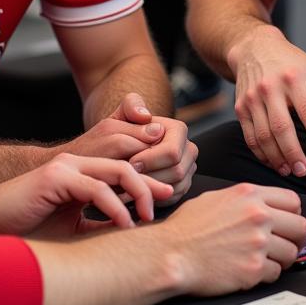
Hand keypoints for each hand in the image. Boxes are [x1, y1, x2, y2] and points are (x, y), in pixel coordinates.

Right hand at [0, 153, 172, 236]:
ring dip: (139, 194)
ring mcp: (68, 166)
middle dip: (152, 182)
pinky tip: (124, 224)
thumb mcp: (73, 225)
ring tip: (147, 218)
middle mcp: (78, 162)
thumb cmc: (26, 227)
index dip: (147, 181)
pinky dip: (116, 207)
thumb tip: (130, 232)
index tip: (164, 202)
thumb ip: (99, 221)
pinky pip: (97, 188)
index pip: (125, 166)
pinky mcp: (57, 176)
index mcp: (83, 170)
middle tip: (165, 204)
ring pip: (119, 170)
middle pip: (130, 162)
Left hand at [64, 94, 196, 203]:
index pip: (173, 151)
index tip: (130, 163)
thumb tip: (145, 116)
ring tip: (128, 185)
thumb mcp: (121, 115)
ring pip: (174, 187)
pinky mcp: (180, 187)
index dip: (150, 160)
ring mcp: (187, 170)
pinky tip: (134, 192)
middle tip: (128, 177)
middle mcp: (188, 150)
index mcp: (178, 130)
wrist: (117, 150)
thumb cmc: (119, 133)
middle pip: (177, 171)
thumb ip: (131, 106)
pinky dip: (152, 198)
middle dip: (150, 175)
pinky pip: (171, 199)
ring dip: (150, 188)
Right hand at [162, 183, 305, 294]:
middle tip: (285, 244)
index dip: (292, 214)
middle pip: (300, 226)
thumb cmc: (186, 229)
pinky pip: (277, 274)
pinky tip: (251, 270)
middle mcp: (257, 216)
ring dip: (281, 259)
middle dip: (294, 238)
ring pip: (292, 253)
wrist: (171, 255)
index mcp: (249, 195)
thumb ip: (244, 200)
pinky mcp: (254, 269)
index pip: (293, 200)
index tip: (288, 223)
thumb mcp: (216, 198)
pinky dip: (266, 275)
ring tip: (265, 259)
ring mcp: (258, 243)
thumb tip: (260, 205)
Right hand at [230, 25, 305, 178]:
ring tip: (290, 169)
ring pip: (263, 135)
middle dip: (293, 152)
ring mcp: (252, 98)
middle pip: (282, 127)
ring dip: (277, 157)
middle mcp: (271, 87)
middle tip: (304, 170)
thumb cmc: (292, 63)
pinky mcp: (240, 107)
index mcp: (295, 78)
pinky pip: (249, 136)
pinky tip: (274, 161)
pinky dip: (261, 153)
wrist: (254, 48)